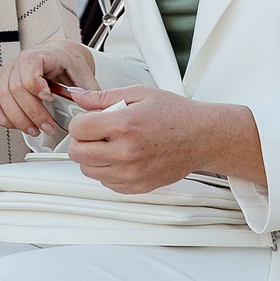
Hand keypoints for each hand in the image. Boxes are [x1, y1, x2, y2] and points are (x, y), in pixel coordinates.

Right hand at [0, 40, 101, 138]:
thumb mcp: (83, 74)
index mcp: (41, 54)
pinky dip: (1, 117)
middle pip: (14, 88)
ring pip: (0, 97)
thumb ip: (88, 92)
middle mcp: (20, 61)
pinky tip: (15, 125)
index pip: (28, 68)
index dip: (36, 87)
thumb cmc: (69, 64)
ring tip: (33, 129)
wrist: (60, 57)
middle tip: (46, 126)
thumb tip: (89, 108)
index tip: (49, 99)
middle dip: (31, 113)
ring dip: (17, 119)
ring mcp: (7, 72)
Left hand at [65, 84, 236, 194]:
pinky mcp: (137, 186)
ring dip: (92, 157)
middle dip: (81, 140)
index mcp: (125, 125)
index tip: (88, 119)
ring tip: (109, 144)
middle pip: (77, 153)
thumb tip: (77, 95)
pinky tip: (121, 157)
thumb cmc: (176, 115)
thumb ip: (103, 96)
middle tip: (95, 132)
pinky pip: (105, 182)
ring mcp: (131, 173)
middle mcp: (126, 152)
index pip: (78, 129)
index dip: (80, 121)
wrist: (202, 137)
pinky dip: (107, 170)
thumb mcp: (140, 94)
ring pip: (88, 170)